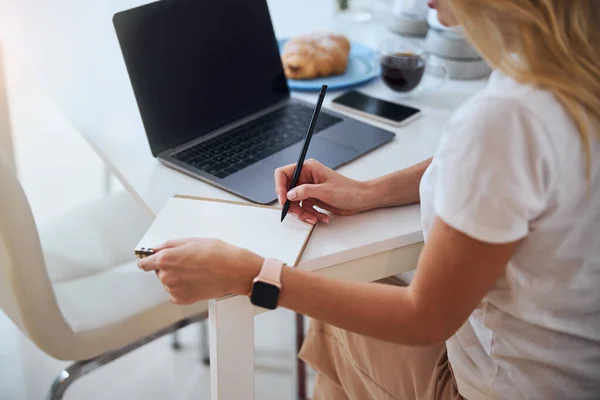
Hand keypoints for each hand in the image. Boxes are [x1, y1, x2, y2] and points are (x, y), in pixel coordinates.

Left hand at [137, 238, 262, 304]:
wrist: (234, 271)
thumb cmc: (217, 254)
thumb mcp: (192, 240)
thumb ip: (169, 245)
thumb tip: (157, 248)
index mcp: (165, 259)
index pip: (144, 263)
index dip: (148, 260)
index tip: (150, 260)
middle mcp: (166, 276)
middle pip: (158, 272)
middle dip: (169, 267)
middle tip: (187, 262)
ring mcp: (174, 289)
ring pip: (168, 282)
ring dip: (176, 278)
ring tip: (195, 271)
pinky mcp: (183, 299)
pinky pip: (175, 293)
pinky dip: (182, 288)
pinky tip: (195, 281)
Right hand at [274, 159, 371, 223]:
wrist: (361, 199)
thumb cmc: (348, 190)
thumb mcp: (325, 191)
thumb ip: (305, 191)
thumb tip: (289, 194)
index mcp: (308, 168)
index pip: (283, 174)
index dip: (280, 186)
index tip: (283, 200)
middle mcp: (306, 177)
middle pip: (287, 191)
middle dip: (293, 205)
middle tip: (299, 213)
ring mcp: (309, 189)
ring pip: (295, 203)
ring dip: (302, 213)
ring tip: (314, 217)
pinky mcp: (313, 199)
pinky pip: (304, 208)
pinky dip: (310, 215)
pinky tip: (320, 217)